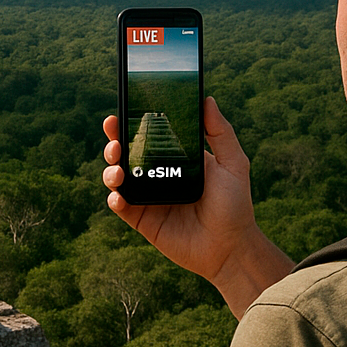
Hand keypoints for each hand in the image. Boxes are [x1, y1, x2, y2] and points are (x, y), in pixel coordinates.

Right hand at [103, 97, 293, 318]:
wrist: (231, 247)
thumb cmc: (236, 205)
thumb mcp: (234, 164)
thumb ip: (221, 133)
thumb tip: (207, 99)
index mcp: (177, 158)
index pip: (149, 135)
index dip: (132, 122)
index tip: (123, 109)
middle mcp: (159, 175)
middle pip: (127, 153)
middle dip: (114, 141)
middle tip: (114, 138)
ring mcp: (149, 198)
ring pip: (119, 177)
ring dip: (111, 169)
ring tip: (118, 169)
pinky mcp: (143, 220)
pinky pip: (121, 206)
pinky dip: (114, 198)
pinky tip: (119, 194)